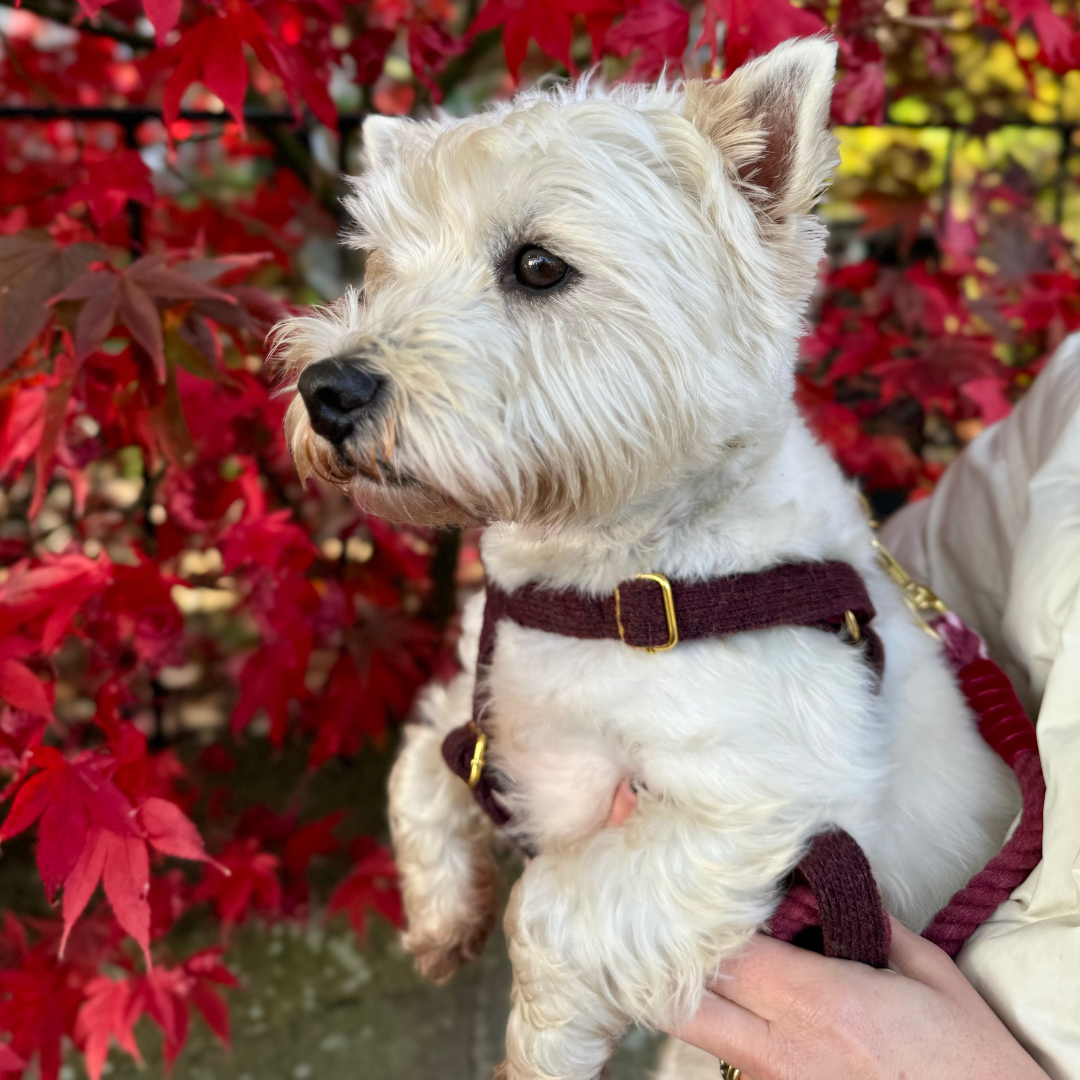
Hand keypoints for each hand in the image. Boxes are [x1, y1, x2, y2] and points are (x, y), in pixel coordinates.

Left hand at [668, 917, 1050, 1079]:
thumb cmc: (968, 1060)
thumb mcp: (929, 974)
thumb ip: (868, 921)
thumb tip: (822, 883)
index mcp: (816, 1002)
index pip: (720, 952)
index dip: (696, 918)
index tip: (700, 887)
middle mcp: (780, 1049)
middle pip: (678, 1003)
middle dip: (661, 960)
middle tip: (672, 921)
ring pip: (694, 1034)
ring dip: (686, 992)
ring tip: (698, 952)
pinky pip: (726, 1057)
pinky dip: (717, 1023)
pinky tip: (736, 996)